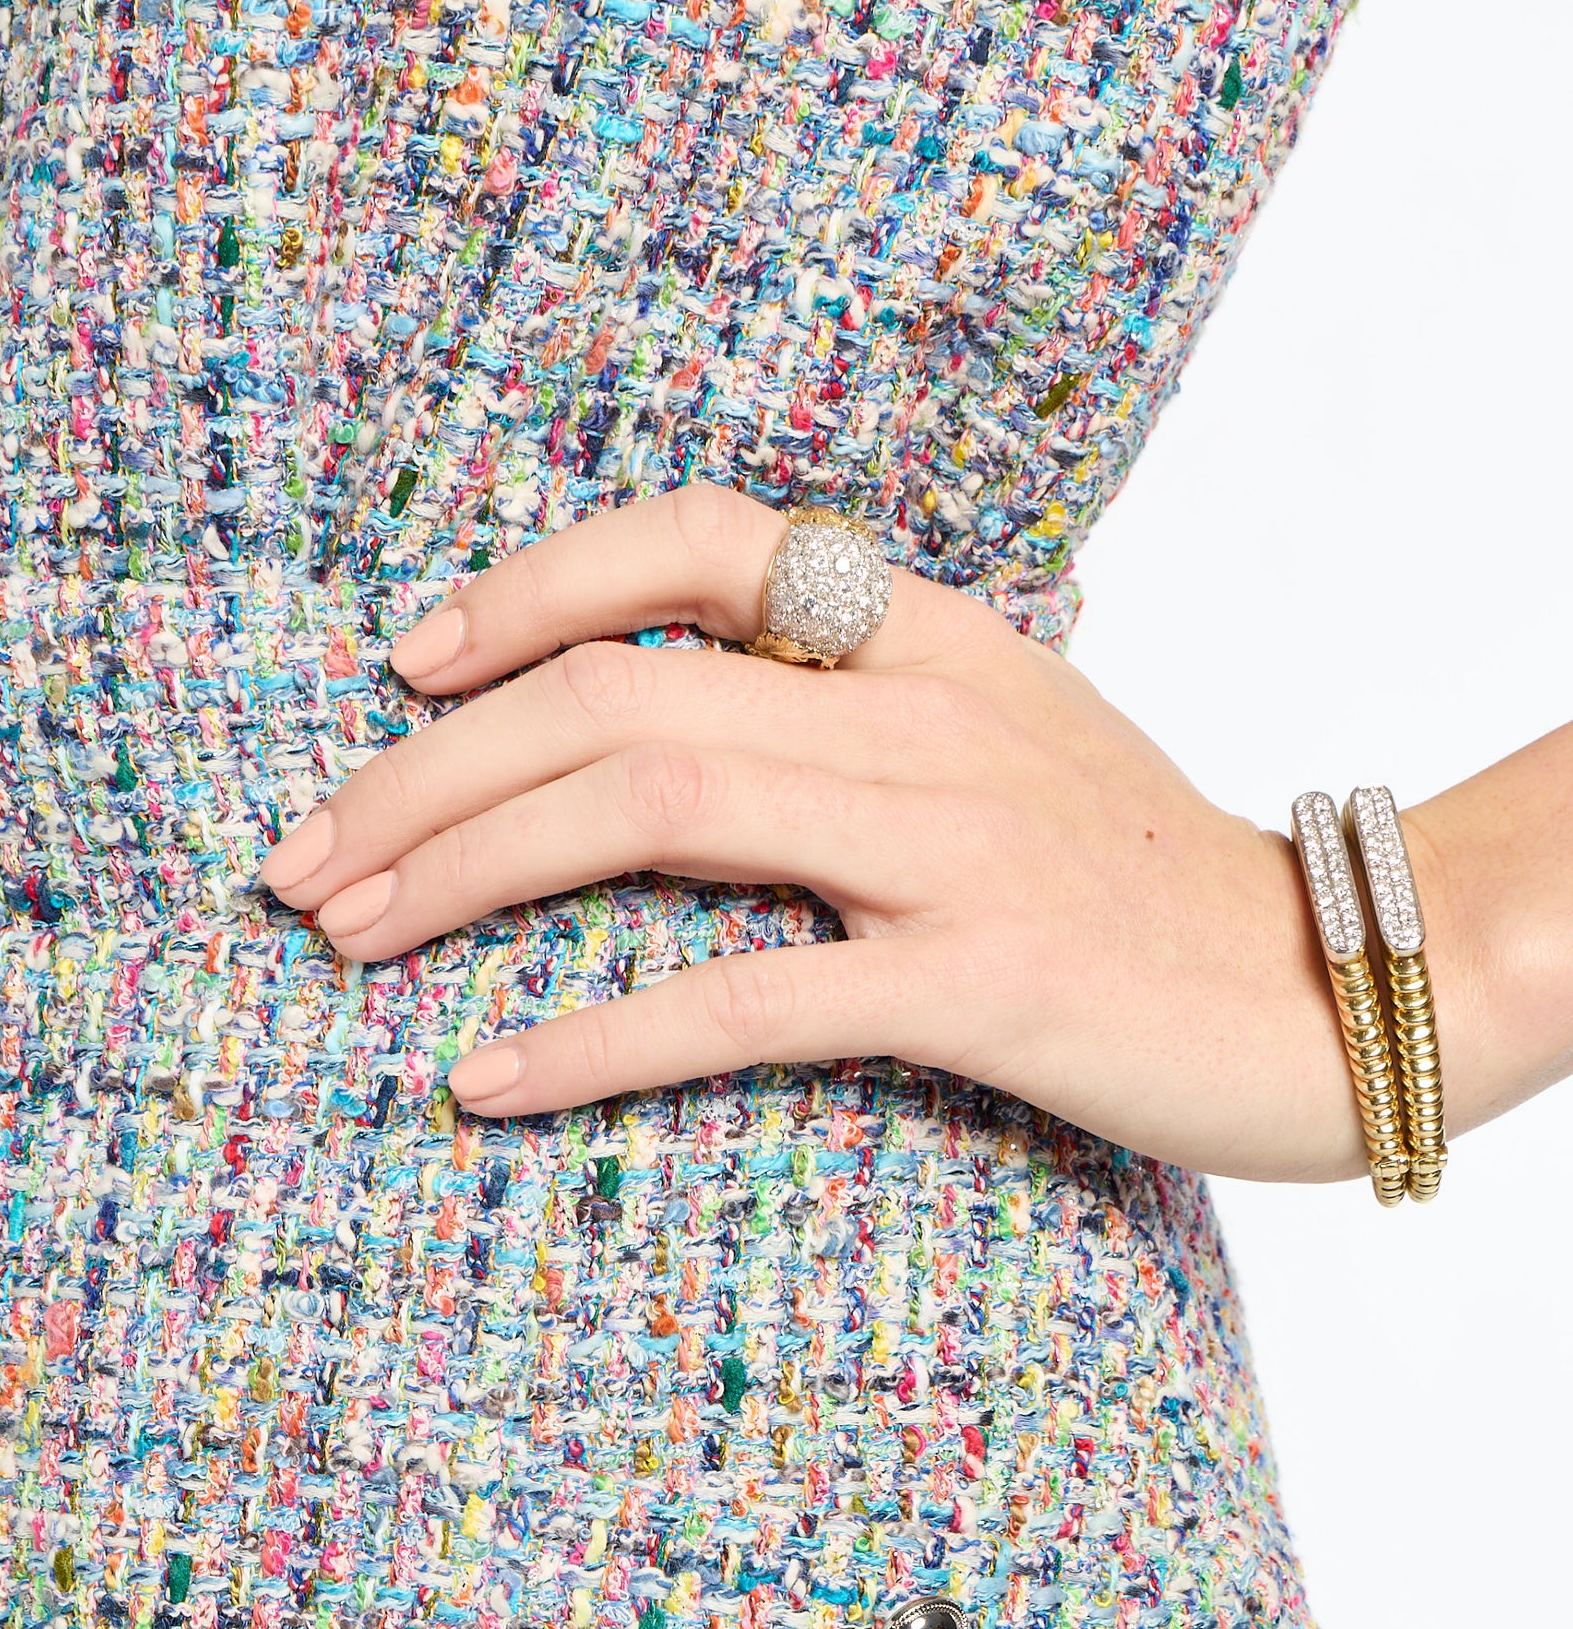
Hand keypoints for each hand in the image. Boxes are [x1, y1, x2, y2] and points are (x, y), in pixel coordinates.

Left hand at [258, 482, 1491, 1179]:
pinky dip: (597, 1037)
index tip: (406, 666)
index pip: (692, 546)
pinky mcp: (978, 983)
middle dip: (427, 773)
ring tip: (348, 938)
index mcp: (926, 634)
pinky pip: (747, 998)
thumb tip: (650, 741)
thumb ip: (848, 716)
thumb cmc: (1134, 888)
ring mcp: (950, 840)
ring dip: (466, 871)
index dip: (528, 590)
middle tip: (303, 866)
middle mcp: (923, 709)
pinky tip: (489, 1082)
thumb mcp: (1000, 750)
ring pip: (652, 804)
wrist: (1324, 992)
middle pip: (616, 693)